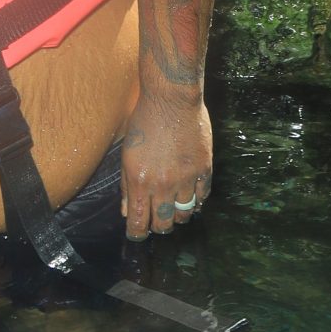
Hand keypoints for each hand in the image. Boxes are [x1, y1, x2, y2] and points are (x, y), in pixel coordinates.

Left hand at [120, 89, 212, 239]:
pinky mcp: (204, 169)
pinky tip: (190, 196)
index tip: (138, 233)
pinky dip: (196, 201)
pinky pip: (202, 198)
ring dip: (178, 215)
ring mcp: (186, 178)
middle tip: (157, 219)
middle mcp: (163, 184)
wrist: (172, 97)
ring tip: (174, 208)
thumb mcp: (127, 152)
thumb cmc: (145, 120)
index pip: (139, 222)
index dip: (137, 233)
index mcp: (139, 180)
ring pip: (184, 215)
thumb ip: (126, 185)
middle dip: (159, 226)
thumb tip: (127, 212)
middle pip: (163, 224)